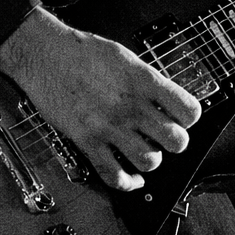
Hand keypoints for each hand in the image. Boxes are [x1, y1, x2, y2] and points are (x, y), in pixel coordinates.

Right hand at [0, 8, 201, 190]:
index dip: (189, 117)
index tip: (182, 117)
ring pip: (149, 161)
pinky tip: (131, 179)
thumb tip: (164, 99)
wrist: (45, 54)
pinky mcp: (87, 141)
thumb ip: (147, 80)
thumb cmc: (82, 51)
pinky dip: (127, 183)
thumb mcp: (126, 57)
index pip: (188, 110)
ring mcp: (109, 126)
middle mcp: (131, 106)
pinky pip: (113, 175)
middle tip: (166, 137)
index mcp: (144, 81)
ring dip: (151, 160)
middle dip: (175, 142)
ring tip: (145, 151)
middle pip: (175, 141)